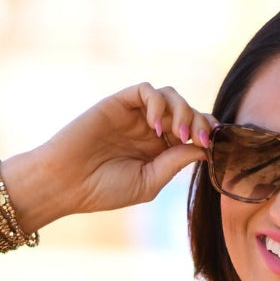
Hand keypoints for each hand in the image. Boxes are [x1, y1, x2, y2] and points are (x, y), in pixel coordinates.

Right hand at [6, 83, 216, 229]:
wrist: (66, 183)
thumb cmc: (103, 190)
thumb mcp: (149, 182)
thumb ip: (175, 163)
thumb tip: (203, 149)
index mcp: (160, 150)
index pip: (193, 132)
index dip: (207, 134)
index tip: (212, 146)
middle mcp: (149, 129)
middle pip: (186, 111)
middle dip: (199, 121)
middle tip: (199, 138)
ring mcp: (134, 115)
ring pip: (170, 96)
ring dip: (182, 110)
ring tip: (178, 132)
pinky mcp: (118, 103)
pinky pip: (145, 90)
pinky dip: (158, 103)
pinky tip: (156, 126)